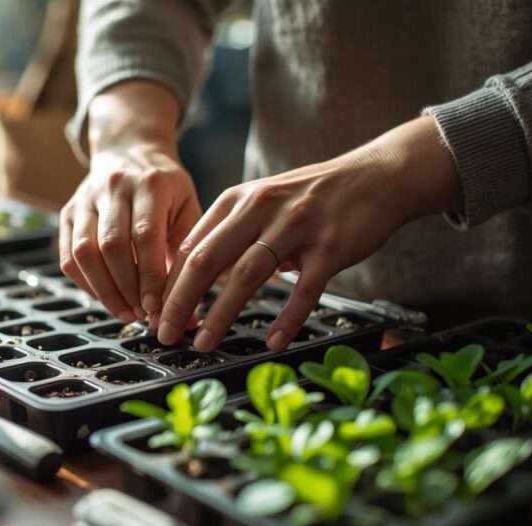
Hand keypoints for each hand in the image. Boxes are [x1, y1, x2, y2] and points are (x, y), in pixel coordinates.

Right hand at [59, 81, 200, 323]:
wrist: (130, 151)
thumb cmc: (167, 189)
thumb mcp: (187, 208)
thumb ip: (189, 256)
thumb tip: (191, 316)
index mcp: (151, 183)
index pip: (146, 235)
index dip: (150, 276)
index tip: (157, 308)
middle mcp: (114, 187)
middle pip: (112, 245)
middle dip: (127, 288)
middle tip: (142, 315)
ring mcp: (86, 198)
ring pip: (84, 251)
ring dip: (104, 290)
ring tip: (124, 312)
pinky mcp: (68, 212)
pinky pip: (68, 255)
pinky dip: (85, 283)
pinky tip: (106, 298)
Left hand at [156, 116, 460, 350]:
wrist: (376, 176)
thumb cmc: (313, 196)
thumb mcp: (262, 202)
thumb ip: (229, 233)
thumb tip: (195, 277)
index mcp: (238, 200)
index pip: (190, 246)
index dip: (168, 283)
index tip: (154, 314)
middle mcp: (261, 208)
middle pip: (206, 260)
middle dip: (179, 302)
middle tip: (163, 333)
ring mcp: (296, 226)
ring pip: (247, 275)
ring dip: (220, 314)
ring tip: (203, 344)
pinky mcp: (330, 246)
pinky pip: (303, 289)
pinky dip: (287, 319)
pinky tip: (272, 343)